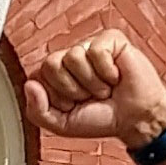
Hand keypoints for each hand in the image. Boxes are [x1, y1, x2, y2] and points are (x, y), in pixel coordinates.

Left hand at [23, 30, 165, 146]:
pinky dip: (107, 71)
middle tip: (89, 96)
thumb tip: (30, 85)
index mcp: (55, 75)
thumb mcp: (61, 124)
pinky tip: (116, 76)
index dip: (55, 97)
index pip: (36, 77)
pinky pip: (96, 50)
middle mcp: (70, 58)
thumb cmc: (102, 119)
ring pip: (72, 57)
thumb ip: (37, 111)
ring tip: (104, 88)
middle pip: (50, 64)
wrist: (136, 120)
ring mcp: (89, 47)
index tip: (72, 106)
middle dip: (71, 89)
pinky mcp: (110, 40)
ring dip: (91, 82)